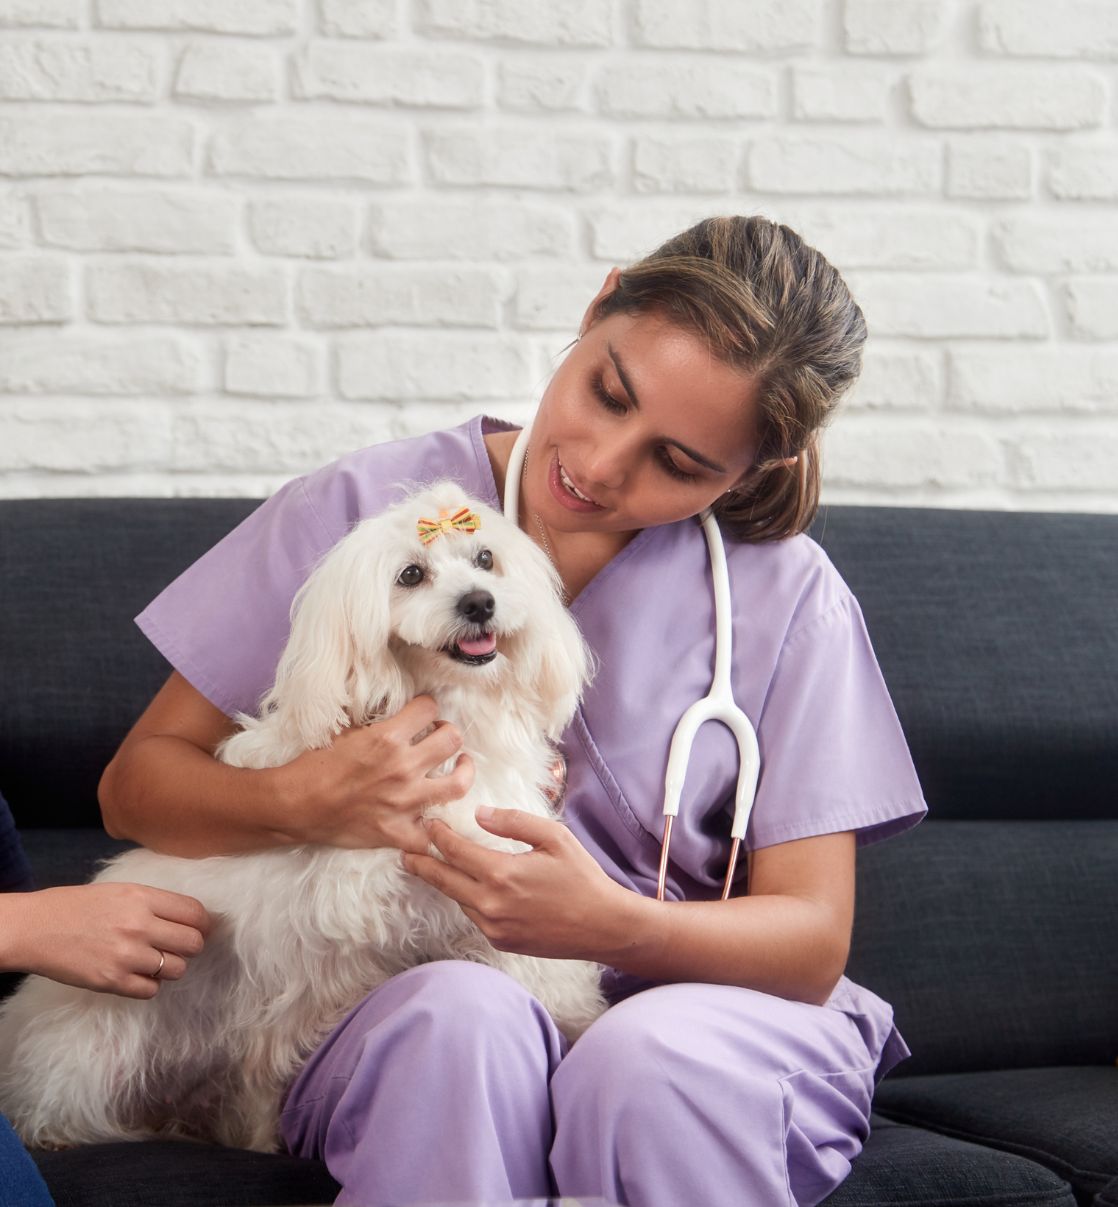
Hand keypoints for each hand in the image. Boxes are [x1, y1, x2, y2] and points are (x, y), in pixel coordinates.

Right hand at [2, 883, 211, 999]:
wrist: (36, 928)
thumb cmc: (79, 906)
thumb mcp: (122, 891)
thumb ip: (156, 903)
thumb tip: (192, 918)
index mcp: (143, 898)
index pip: (195, 913)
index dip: (203, 923)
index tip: (199, 929)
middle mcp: (139, 925)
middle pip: (193, 943)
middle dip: (190, 946)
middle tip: (177, 947)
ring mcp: (126, 955)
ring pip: (177, 969)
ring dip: (170, 967)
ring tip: (153, 961)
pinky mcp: (112, 981)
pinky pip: (151, 990)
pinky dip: (149, 985)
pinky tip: (136, 975)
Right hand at [286, 695, 474, 853]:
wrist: (295, 806)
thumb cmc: (314, 766)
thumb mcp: (346, 731)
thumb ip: (377, 722)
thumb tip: (398, 711)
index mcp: (387, 738)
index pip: (429, 708)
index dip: (427, 707)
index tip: (423, 713)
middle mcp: (402, 768)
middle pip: (452, 739)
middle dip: (450, 733)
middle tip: (441, 737)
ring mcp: (404, 802)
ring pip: (458, 784)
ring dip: (463, 772)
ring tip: (459, 767)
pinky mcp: (399, 833)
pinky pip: (433, 834)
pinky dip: (436, 827)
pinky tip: (435, 816)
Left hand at [402, 808, 627, 960]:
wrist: (603, 926)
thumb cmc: (582, 877)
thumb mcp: (554, 837)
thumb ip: (514, 822)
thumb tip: (480, 814)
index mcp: (502, 874)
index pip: (456, 851)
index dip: (437, 836)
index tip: (427, 824)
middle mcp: (491, 904)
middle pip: (444, 880)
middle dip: (421, 864)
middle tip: (403, 852)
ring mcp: (494, 927)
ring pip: (458, 899)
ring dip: (444, 882)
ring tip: (430, 866)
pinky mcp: (501, 941)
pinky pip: (474, 915)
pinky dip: (466, 899)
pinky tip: (465, 887)